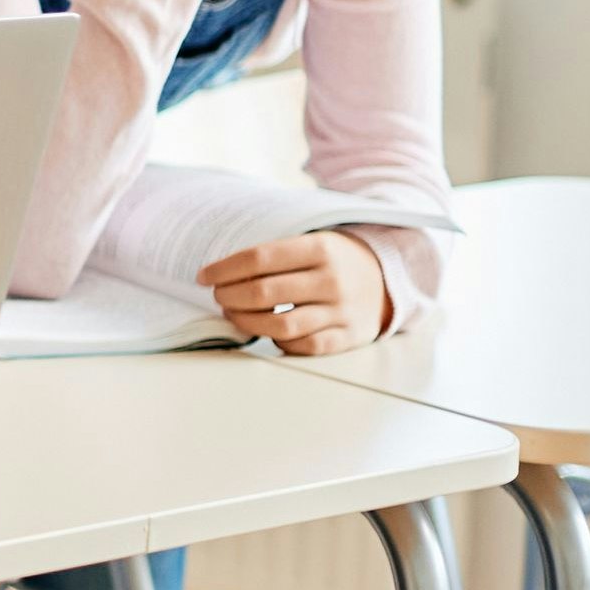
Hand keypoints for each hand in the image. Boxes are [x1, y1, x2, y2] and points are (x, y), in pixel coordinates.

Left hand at [202, 228, 393, 353]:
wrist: (385, 279)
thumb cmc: (333, 260)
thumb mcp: (312, 242)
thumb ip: (275, 255)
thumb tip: (220, 273)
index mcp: (320, 249)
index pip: (259, 258)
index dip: (224, 269)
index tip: (203, 276)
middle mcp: (332, 280)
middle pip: (263, 293)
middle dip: (229, 296)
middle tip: (219, 296)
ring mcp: (342, 311)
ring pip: (280, 325)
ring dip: (246, 322)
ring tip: (234, 314)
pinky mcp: (347, 337)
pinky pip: (303, 347)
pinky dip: (278, 342)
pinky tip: (267, 331)